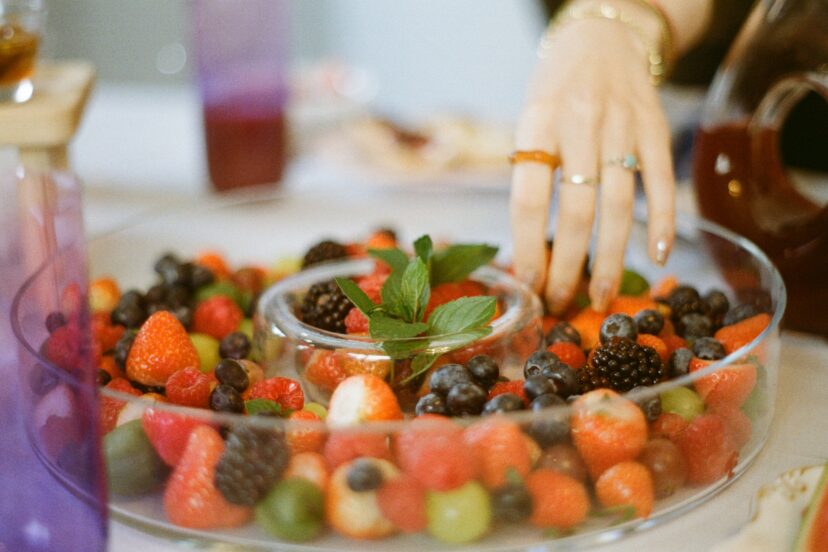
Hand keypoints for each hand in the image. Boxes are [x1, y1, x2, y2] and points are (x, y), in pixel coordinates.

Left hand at [510, 15, 674, 313]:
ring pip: (620, 206)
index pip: (530, 198)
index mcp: (537, 122)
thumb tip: (528, 247)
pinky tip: (656, 257)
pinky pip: (660, 182)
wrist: (604, 37)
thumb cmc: (557, 87)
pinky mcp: (656, 128)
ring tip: (600, 297)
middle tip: (562, 303)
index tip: (529, 285)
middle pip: (577, 211)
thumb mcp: (527, 119)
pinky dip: (663, 222)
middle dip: (569, 267)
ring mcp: (623, 126)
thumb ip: (530, 173)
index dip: (529, 249)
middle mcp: (580, 123)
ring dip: (609, 259)